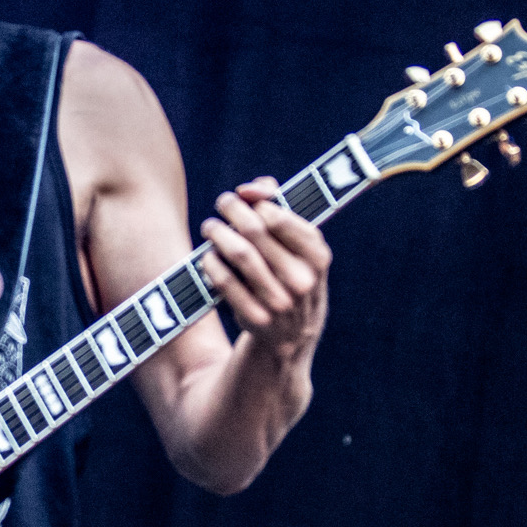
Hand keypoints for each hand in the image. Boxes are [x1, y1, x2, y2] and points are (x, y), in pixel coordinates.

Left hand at [198, 177, 330, 361]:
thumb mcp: (300, 249)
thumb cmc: (291, 275)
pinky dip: (212, 264)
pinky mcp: (256, 318)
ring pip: (239, 253)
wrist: (291, 337)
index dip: (257, 201)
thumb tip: (251, 189)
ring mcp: (280, 301)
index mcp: (317, 257)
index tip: (244, 195)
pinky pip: (225, 282)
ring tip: (210, 227)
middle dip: (232, 210)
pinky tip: (209, 256)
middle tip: (222, 203)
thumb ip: (281, 209)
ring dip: (217, 233)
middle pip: (256, 231)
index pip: (280, 217)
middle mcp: (302, 280)